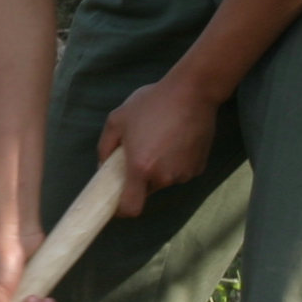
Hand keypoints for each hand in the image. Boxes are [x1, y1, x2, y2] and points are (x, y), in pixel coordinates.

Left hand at [100, 75, 216, 217]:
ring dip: (158, 169)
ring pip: (164, 181)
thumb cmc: (151, 104)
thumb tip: (102, 167)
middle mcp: (165, 177)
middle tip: (137, 154)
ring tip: (158, 141)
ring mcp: (184, 173)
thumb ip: (105, 148)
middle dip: (139, 179)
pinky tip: (174, 140)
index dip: (121, 210)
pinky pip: (180, 172)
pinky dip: (174, 163)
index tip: (115, 202)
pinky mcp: (199, 167)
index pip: (131, 208)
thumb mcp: (117, 120)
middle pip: (146, 191)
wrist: (192, 92)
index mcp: (141, 168)